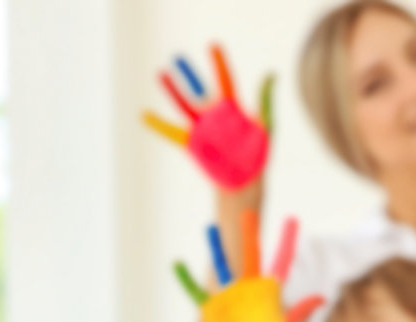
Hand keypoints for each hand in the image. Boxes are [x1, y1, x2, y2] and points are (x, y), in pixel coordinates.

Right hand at [142, 45, 271, 192]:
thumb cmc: (257, 155)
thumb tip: (271, 73)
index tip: (213, 46)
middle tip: (177, 57)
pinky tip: (144, 114)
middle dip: (188, 74)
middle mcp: (213, 115)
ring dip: (172, 90)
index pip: (224, 80)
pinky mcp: (191, 144)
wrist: (244, 182)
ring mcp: (201, 129)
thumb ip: (265, 100)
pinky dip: (158, 124)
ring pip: (183, 105)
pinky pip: (171, 132)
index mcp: (231, 109)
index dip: (219, 63)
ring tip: (161, 72)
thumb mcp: (265, 126)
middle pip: (198, 89)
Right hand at [177, 212, 323, 321]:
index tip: (293, 220)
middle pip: (250, 257)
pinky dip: (187, 281)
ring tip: (210, 227)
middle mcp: (250, 291)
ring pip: (222, 268)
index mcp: (271, 294)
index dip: (287, 242)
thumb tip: (320, 298)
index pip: (281, 262)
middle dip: (249, 235)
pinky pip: (197, 293)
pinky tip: (177, 265)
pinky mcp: (214, 312)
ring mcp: (231, 300)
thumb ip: (299, 315)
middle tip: (248, 211)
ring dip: (215, 248)